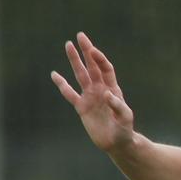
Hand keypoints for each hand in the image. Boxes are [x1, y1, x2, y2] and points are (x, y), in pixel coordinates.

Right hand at [51, 32, 136, 152]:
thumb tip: (107, 94)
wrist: (117, 143)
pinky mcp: (81, 107)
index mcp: (112, 89)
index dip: (99, 59)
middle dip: (87, 51)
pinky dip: (62, 84)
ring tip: (68, 45)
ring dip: (75, 61)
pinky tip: (54, 75)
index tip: (93, 50)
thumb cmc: (125, 130)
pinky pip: (69, 93)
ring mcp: (90, 97)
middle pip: (92, 66)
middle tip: (80, 36)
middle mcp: (100, 89)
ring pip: (80, 75)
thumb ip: (118, 106)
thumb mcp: (125, 118)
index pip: (105, 69)